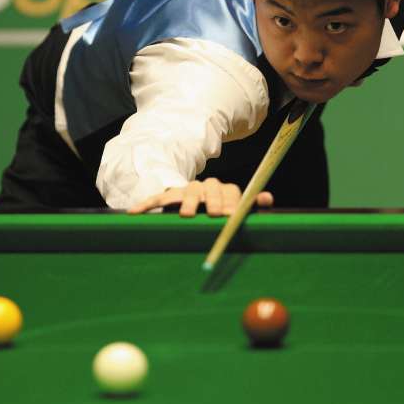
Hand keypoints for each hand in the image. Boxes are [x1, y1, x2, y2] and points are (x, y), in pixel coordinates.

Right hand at [127, 177, 273, 217]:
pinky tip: (135, 213)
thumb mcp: (234, 210)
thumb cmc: (215, 211)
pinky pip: (157, 199)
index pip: (231, 191)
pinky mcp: (168, 198)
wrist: (190, 203)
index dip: (233, 203)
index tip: (233, 215)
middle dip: (213, 200)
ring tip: (187, 214)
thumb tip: (268, 198)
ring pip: (187, 191)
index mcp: (223, 190)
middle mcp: (204, 187)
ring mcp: (185, 191)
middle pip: (210, 187)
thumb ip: (249, 206)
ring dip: (187, 202)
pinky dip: (148, 205)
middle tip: (215, 214)